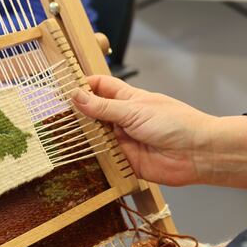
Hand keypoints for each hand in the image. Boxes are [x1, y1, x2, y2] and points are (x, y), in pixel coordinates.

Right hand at [72, 75, 246, 189]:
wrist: (196, 154)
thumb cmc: (174, 123)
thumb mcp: (134, 110)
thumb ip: (103, 107)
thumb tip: (75, 95)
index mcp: (127, 98)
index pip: (99, 87)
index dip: (81, 86)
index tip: (60, 88)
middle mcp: (122, 118)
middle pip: (92, 113)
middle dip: (75, 113)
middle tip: (50, 115)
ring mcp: (121, 139)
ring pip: (94, 136)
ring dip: (80, 136)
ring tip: (55, 135)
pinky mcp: (123, 161)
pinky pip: (102, 158)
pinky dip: (90, 157)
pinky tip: (73, 155)